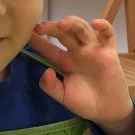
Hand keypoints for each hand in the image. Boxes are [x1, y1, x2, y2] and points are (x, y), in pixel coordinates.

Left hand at [30, 16, 134, 134]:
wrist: (107, 111)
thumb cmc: (85, 102)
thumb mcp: (63, 96)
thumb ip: (51, 86)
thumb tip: (46, 71)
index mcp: (64, 61)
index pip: (48, 48)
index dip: (38, 41)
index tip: (25, 33)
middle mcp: (77, 52)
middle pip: (63, 34)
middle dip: (51, 28)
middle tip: (39, 28)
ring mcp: (93, 50)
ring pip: (82, 29)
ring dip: (72, 23)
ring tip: (61, 24)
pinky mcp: (109, 52)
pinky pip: (108, 35)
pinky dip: (104, 26)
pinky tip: (95, 23)